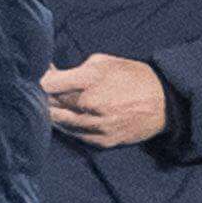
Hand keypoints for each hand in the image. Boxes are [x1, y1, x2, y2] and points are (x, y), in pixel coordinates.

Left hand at [44, 53, 170, 148]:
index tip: (36, 77)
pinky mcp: (102, 141)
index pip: (49, 84)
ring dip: (51, 112)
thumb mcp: (104, 62)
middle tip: (41, 90)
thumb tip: (49, 73)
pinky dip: (65, 126)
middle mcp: (92, 104)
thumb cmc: (132, 77)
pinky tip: (63, 118)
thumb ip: (75, 69)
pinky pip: (73, 135)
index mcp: (92, 80)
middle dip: (43, 96)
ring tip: (50, 104)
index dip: (39, 80)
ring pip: (58, 122)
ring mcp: (97, 126)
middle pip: (51, 103)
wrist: (165, 102)